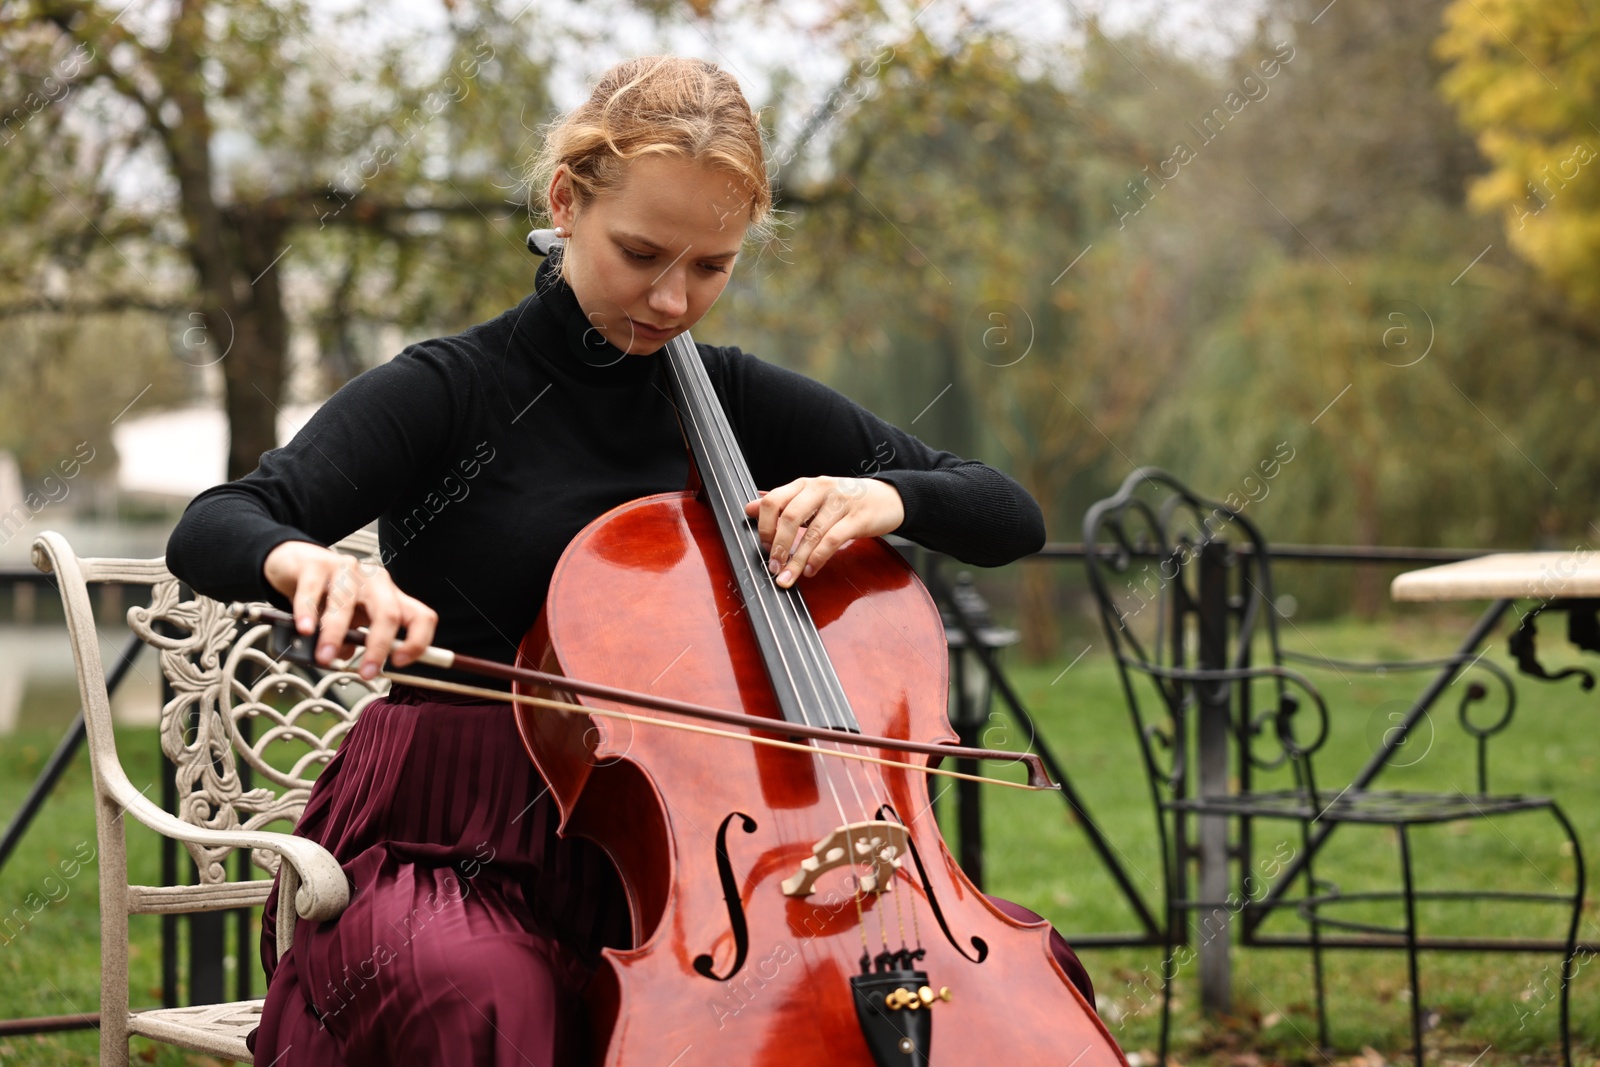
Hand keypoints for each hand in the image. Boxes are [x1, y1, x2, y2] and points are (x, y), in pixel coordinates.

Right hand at [262, 540, 438, 679]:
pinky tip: (305, 629)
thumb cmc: (330, 596)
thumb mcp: (351, 621)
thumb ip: (355, 641)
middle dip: (379, 646)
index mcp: (391, 596)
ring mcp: (347, 569)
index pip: (421, 617)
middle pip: (389, 612)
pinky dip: (308, 613)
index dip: (418, 641)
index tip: (400, 663)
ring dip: (335, 634)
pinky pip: (312, 590)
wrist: (297, 564)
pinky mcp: (316, 563)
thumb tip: (349, 660)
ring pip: (346, 602)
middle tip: (366, 672)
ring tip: (324, 656)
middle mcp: (374, 580)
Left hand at [743, 477, 903, 588]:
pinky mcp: (858, 518)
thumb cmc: (847, 500)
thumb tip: (750, 508)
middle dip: (779, 546)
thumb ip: (783, 502)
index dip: (764, 526)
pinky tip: (811, 570)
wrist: (888, 498)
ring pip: (812, 532)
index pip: (774, 501)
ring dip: (797, 559)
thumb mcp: (813, 497)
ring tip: (788, 577)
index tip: (763, 547)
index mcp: (805, 484)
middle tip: (773, 567)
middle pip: (790, 517)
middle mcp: (821, 489)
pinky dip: (819, 557)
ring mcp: (841, 502)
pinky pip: (833, 539)